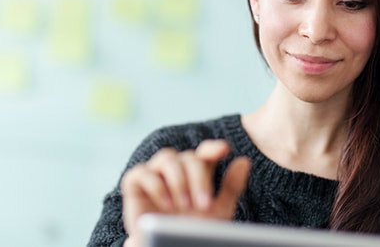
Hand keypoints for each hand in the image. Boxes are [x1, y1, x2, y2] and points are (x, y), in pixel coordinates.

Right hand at [120, 140, 250, 245]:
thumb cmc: (193, 230)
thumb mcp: (219, 211)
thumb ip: (231, 187)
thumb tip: (245, 160)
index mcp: (196, 172)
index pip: (205, 152)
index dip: (213, 148)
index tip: (224, 149)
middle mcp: (176, 169)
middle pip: (188, 157)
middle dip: (198, 179)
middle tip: (204, 205)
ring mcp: (155, 174)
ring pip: (166, 158)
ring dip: (178, 180)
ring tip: (185, 205)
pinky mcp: (134, 184)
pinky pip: (141, 172)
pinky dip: (155, 185)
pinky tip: (166, 204)